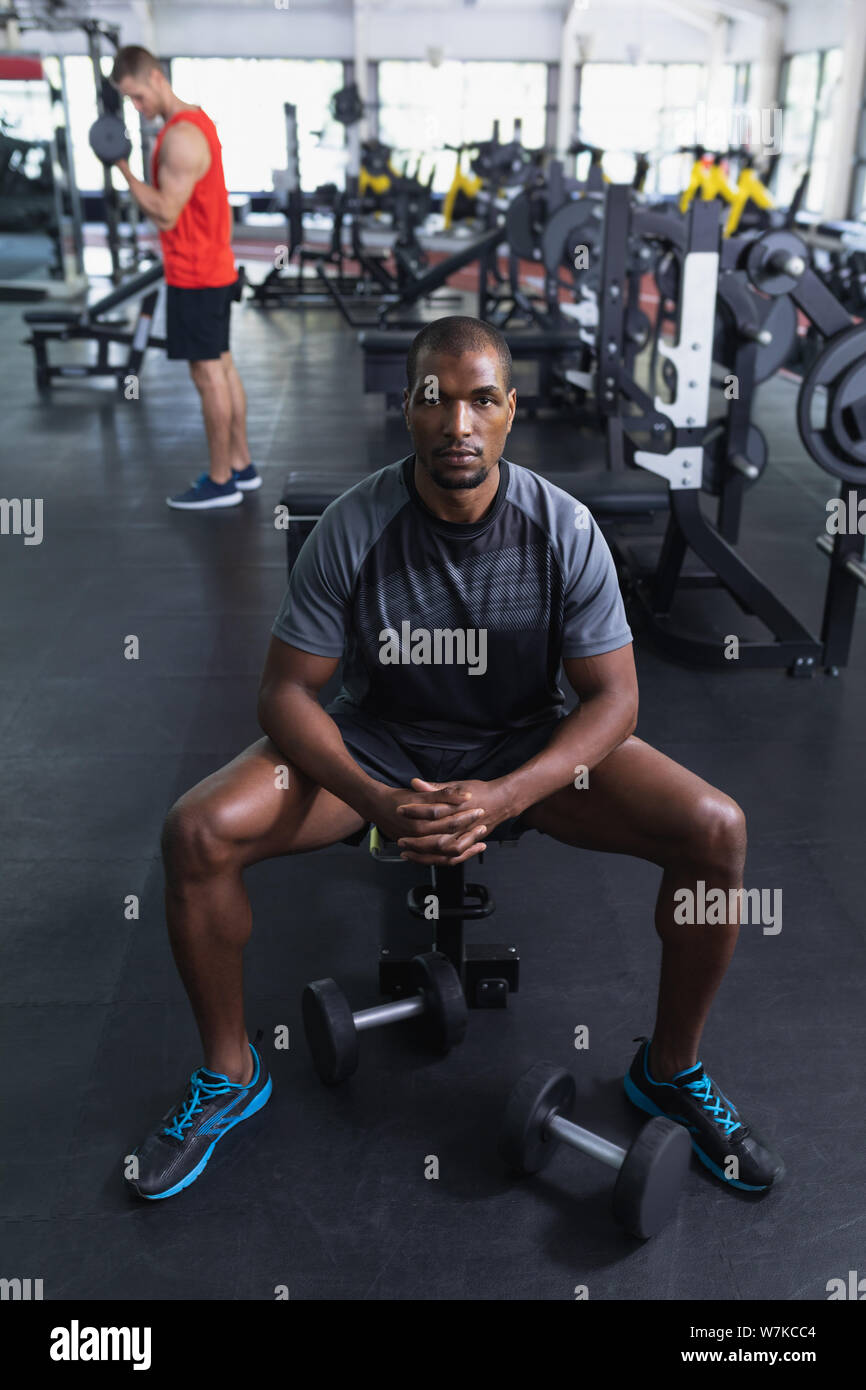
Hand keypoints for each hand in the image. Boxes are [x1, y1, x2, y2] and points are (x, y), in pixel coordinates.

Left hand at [383, 778, 512, 865]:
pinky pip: (453, 858)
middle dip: (416, 841)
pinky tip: (424, 860)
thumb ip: (435, 787)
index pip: (432, 811)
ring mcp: (467, 836)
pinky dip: (437, 861)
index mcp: (458, 807)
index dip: (414, 812)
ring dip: (424, 855)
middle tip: (400, 840)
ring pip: (443, 852)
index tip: (399, 811)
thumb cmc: (480, 791)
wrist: (502, 801)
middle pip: (436, 837)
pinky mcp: (469, 843)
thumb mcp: (457, 785)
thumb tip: (416, 782)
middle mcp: (462, 824)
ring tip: (407, 854)